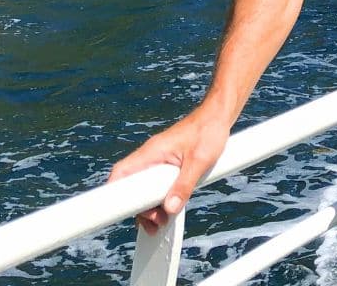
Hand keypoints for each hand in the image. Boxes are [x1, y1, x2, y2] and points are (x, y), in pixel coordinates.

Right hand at [107, 110, 230, 234]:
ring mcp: (158, 160)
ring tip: (163, 221)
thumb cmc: (209, 130)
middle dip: (140, 208)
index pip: (121, 174)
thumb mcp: (199, 161)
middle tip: (157, 222)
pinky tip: (169, 208)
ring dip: (150, 206)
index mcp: (151, 152)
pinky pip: (156, 184)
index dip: (116, 196)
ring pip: (143, 188)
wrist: (219, 115)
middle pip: (131, 187)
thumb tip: (169, 209)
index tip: (125, 214)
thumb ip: (184, 185)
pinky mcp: (167, 164)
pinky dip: (160, 198)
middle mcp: (150, 156)